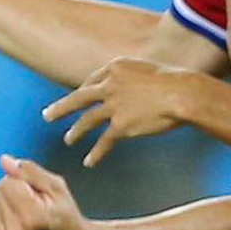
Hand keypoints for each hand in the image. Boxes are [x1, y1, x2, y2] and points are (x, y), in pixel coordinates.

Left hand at [0, 155, 91, 229]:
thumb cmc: (65, 214)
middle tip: (34, 206)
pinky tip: (16, 223)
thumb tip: (3, 160)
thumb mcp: (56, 187)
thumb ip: (30, 171)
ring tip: (25, 215)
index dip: (22, 182)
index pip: (7, 182)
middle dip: (13, 192)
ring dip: (5, 203)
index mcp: (33, 220)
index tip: (38, 194)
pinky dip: (0, 215)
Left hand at [43, 57, 192, 167]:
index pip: (93, 80)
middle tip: (47, 115)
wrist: (183, 93)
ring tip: (69, 139)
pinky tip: (89, 162)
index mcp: (115, 67)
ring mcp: (113, 106)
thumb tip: (133, 88)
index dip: (85, 91)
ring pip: (87, 120)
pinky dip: (96, 153)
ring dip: (76, 132)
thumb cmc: (175, 81)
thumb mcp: (149, 69)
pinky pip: (104, 142)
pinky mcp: (121, 125)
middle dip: (61, 108)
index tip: (80, 99)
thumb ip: (134, 78)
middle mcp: (109, 85)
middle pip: (79, 98)